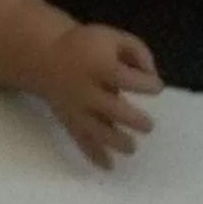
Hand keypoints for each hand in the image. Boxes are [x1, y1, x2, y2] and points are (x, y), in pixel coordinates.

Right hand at [35, 25, 160, 169]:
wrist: (46, 55)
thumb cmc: (87, 45)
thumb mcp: (114, 37)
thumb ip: (138, 52)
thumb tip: (152, 75)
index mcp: (101, 66)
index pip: (129, 79)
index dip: (148, 84)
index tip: (156, 87)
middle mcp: (88, 90)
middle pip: (114, 110)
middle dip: (135, 120)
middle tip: (148, 125)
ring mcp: (77, 108)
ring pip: (97, 130)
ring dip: (117, 142)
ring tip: (131, 147)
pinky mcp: (69, 120)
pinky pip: (80, 140)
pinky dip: (94, 155)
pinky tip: (109, 166)